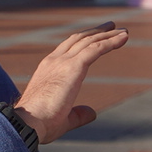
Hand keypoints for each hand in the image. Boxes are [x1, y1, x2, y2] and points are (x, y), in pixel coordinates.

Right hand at [15, 22, 129, 144]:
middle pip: (79, 39)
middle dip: (96, 32)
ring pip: (89, 41)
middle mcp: (54, 61)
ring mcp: (63, 62)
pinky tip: (123, 38)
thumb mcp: (63, 119)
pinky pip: (96, 49)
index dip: (83, 41)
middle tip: (112, 26)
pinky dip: (110, 42)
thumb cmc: (40, 125)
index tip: (96, 37)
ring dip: (108, 35)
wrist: (27, 123)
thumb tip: (92, 113)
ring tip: (124, 32)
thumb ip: (78, 114)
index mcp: (48, 70)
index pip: (67, 49)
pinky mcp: (73, 67)